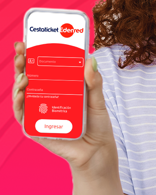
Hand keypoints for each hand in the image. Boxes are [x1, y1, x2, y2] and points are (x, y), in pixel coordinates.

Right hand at [12, 41, 116, 173]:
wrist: (96, 152)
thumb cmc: (96, 125)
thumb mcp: (97, 100)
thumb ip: (95, 83)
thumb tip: (90, 60)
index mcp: (58, 86)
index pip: (40, 67)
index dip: (30, 54)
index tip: (26, 41)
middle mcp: (45, 98)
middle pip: (27, 77)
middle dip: (21, 63)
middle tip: (21, 52)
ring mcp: (39, 113)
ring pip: (21, 95)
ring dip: (18, 83)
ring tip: (24, 75)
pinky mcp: (37, 130)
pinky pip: (23, 117)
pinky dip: (19, 106)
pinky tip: (21, 96)